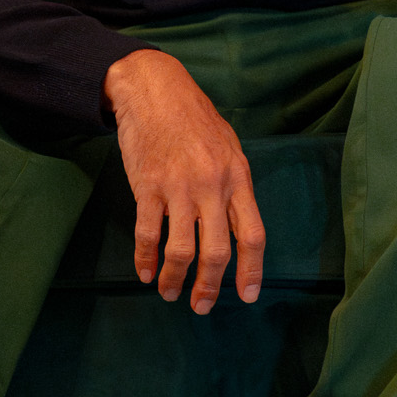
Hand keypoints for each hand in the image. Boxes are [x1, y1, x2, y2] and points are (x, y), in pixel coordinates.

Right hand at [103, 48, 264, 313]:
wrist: (154, 89)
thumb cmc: (194, 118)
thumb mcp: (228, 147)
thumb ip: (233, 186)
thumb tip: (237, 227)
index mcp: (238, 177)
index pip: (252, 234)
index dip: (251, 270)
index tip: (247, 296)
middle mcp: (212, 185)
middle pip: (217, 250)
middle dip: (210, 286)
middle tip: (202, 307)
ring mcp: (178, 186)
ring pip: (181, 249)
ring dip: (174, 279)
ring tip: (168, 293)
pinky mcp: (147, 185)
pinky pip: (147, 233)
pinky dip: (145, 259)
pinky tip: (144, 273)